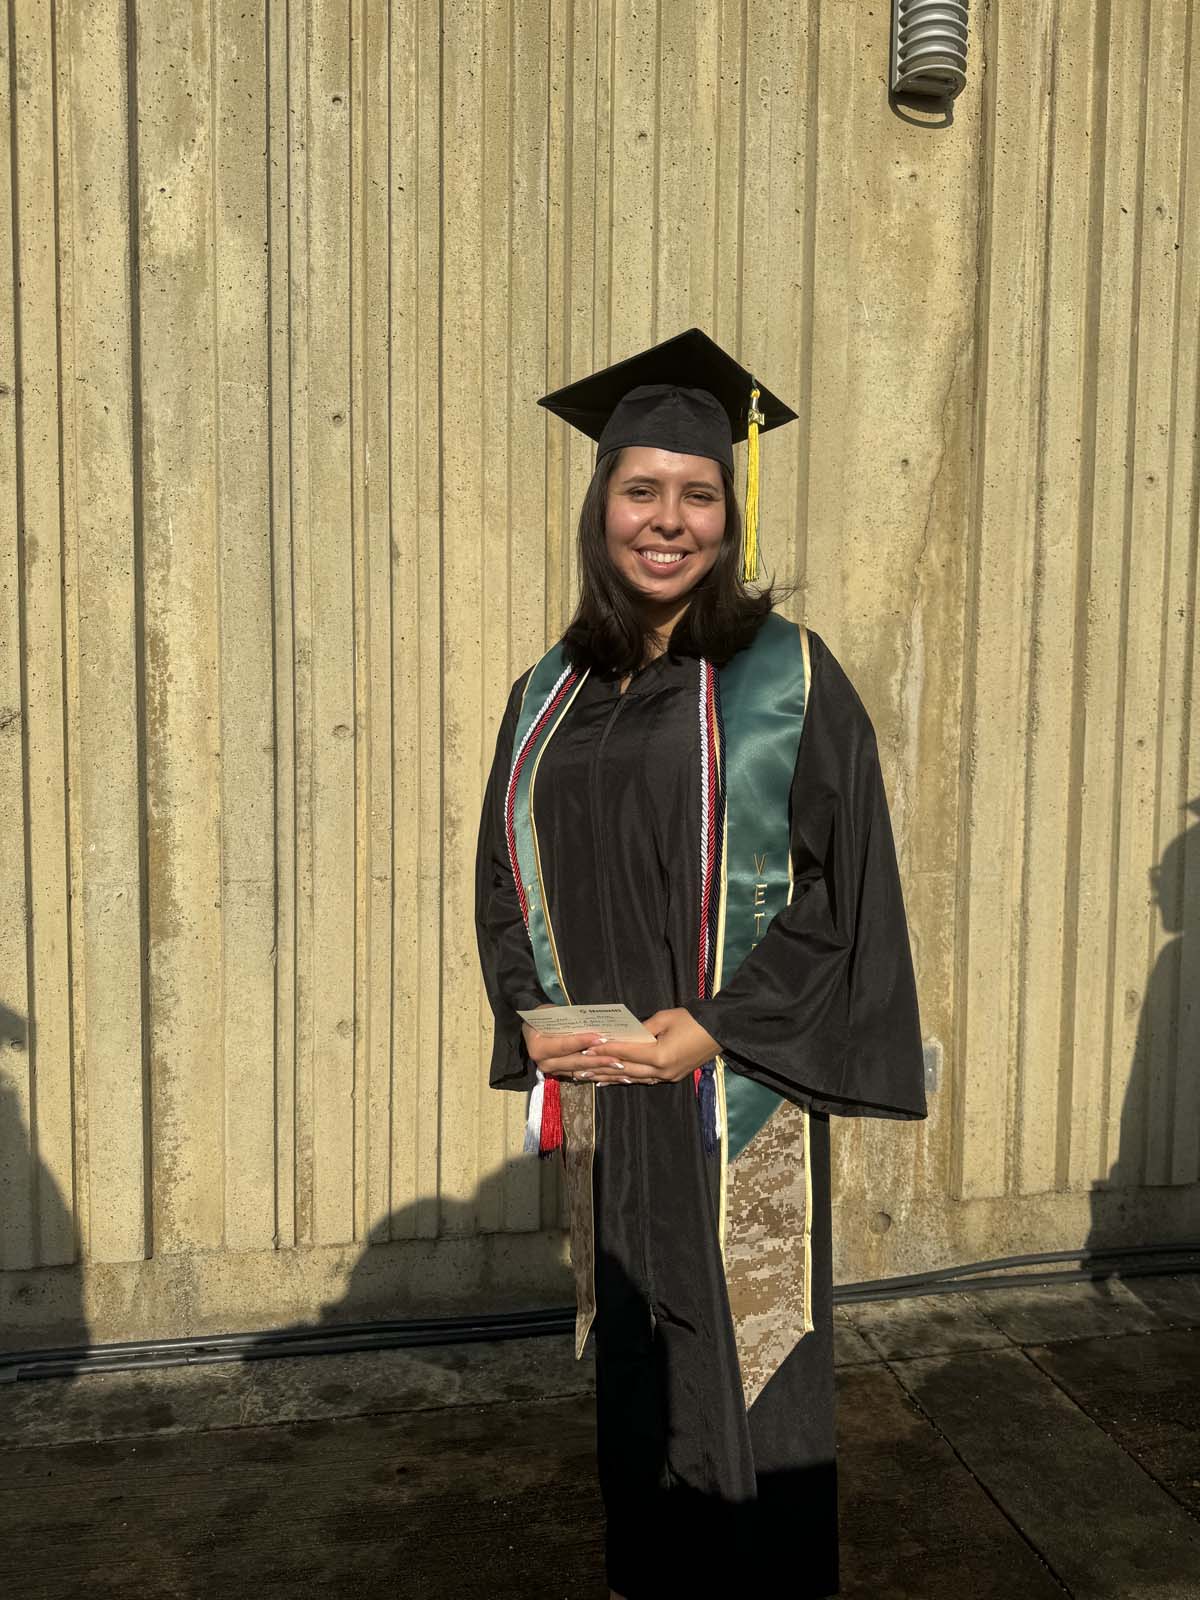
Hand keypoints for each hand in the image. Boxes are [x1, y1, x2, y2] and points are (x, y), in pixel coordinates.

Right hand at [522, 1020, 626, 1081]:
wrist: (534, 1028)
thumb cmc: (545, 1016)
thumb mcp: (553, 1014)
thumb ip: (569, 1021)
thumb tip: (593, 1024)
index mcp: (539, 1047)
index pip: (564, 1046)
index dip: (583, 1042)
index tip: (601, 1039)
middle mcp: (544, 1063)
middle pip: (575, 1062)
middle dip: (598, 1060)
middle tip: (617, 1059)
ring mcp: (554, 1071)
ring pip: (581, 1071)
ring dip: (602, 1070)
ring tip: (621, 1068)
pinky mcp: (563, 1074)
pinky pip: (583, 1075)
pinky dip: (599, 1075)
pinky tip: (615, 1076)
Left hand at [576, 1008, 719, 1085]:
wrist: (720, 1031)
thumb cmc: (692, 1020)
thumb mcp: (665, 1018)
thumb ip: (641, 1029)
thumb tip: (624, 1035)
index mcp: (660, 1055)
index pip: (626, 1053)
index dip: (605, 1050)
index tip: (585, 1049)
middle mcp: (662, 1071)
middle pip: (625, 1070)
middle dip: (601, 1068)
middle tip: (578, 1068)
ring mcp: (667, 1077)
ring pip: (633, 1078)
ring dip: (611, 1077)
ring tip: (590, 1077)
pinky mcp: (671, 1077)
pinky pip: (645, 1080)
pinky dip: (628, 1079)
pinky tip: (615, 1080)